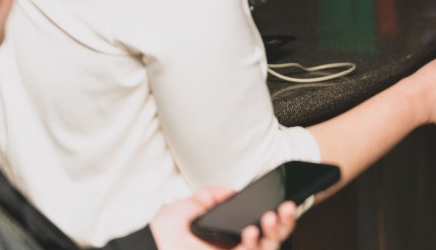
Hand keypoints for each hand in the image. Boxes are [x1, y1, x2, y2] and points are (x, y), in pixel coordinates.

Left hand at [149, 187, 296, 249]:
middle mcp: (233, 249)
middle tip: (285, 208)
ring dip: (275, 231)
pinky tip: (251, 231)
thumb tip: (230, 191)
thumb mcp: (187, 208)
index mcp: (226, 237)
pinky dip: (254, 243)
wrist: (149, 246)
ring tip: (270, 217)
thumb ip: (209, 197)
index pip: (259, 228)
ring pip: (267, 248)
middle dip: (283, 222)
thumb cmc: (161, 235)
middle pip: (270, 238)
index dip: (275, 216)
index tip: (281, 203)